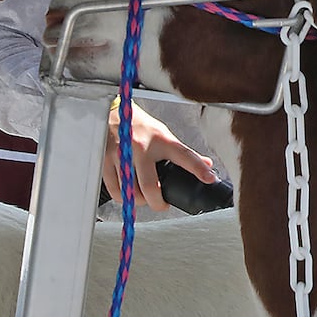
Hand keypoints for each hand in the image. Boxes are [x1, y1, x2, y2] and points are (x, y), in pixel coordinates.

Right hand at [101, 103, 216, 210]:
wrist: (112, 112)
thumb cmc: (140, 125)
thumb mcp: (163, 134)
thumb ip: (182, 152)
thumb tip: (207, 164)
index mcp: (161, 140)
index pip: (184, 155)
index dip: (198, 168)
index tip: (209, 179)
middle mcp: (141, 147)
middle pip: (150, 186)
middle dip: (157, 202)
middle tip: (162, 204)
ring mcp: (122, 155)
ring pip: (130, 191)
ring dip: (140, 201)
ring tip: (144, 198)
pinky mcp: (106, 160)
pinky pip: (115, 189)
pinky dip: (123, 198)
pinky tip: (128, 194)